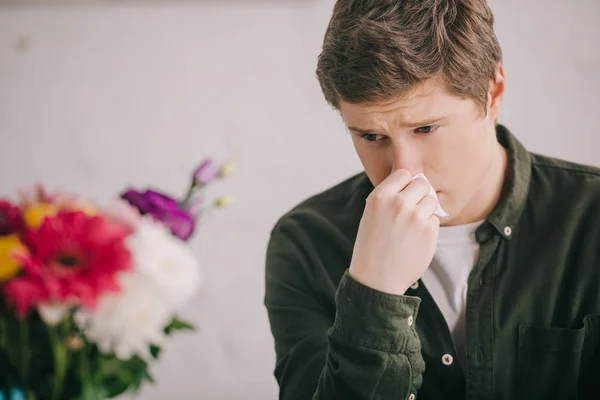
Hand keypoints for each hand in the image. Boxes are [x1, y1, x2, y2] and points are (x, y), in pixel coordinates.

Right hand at [349, 170, 440, 294]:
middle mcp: (398, 203)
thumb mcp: (371, 215)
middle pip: (422, 183)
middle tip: (411, 210)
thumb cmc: (372, 246)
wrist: (376, 279)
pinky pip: (435, 220)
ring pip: (431, 200)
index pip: (404, 174)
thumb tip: (414, 183)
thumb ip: (390, 197)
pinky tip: (415, 239)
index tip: (403, 196)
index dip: (405, 184)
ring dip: (426, 210)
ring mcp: (415, 217)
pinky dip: (428, 228)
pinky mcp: (429, 231)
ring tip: (412, 227)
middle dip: (419, 194)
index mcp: (380, 197)